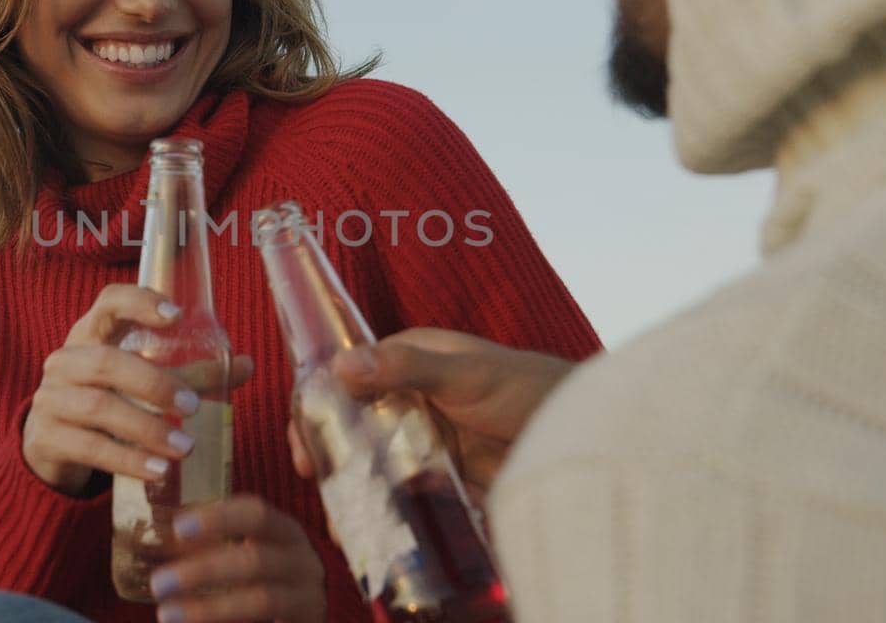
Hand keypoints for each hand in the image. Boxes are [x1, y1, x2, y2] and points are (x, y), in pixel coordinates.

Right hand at [22, 284, 253, 493]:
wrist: (51, 446)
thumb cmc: (107, 401)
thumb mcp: (142, 382)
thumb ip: (192, 373)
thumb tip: (246, 364)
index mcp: (91, 334)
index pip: (108, 302)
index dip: (139, 302)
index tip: (176, 315)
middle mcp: (65, 361)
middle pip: (106, 361)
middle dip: (153, 382)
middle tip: (194, 405)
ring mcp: (50, 399)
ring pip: (98, 406)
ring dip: (146, 428)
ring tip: (185, 447)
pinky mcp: (46, 438)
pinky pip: (90, 447)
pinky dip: (128, 460)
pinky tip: (158, 471)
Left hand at [149, 495, 325, 622]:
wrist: (315, 609)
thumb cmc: (275, 574)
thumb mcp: (259, 549)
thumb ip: (221, 543)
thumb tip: (162, 536)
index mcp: (286, 533)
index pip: (257, 514)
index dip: (220, 518)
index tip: (179, 527)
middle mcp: (302, 563)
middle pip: (255, 561)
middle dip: (204, 571)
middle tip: (160, 582)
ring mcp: (307, 599)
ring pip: (261, 601)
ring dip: (209, 609)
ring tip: (167, 614)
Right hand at [289, 328, 574, 494]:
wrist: (580, 436)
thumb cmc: (526, 387)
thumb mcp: (466, 373)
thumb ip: (407, 368)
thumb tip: (343, 365)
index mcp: (408, 358)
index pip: (346, 375)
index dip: (319, 405)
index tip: (305, 440)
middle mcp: (408, 395)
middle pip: (352, 421)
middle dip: (328, 452)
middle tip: (315, 480)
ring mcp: (422, 436)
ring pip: (371, 459)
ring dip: (351, 484)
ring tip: (338, 516)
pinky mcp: (439, 473)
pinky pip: (399, 488)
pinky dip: (381, 504)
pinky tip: (365, 527)